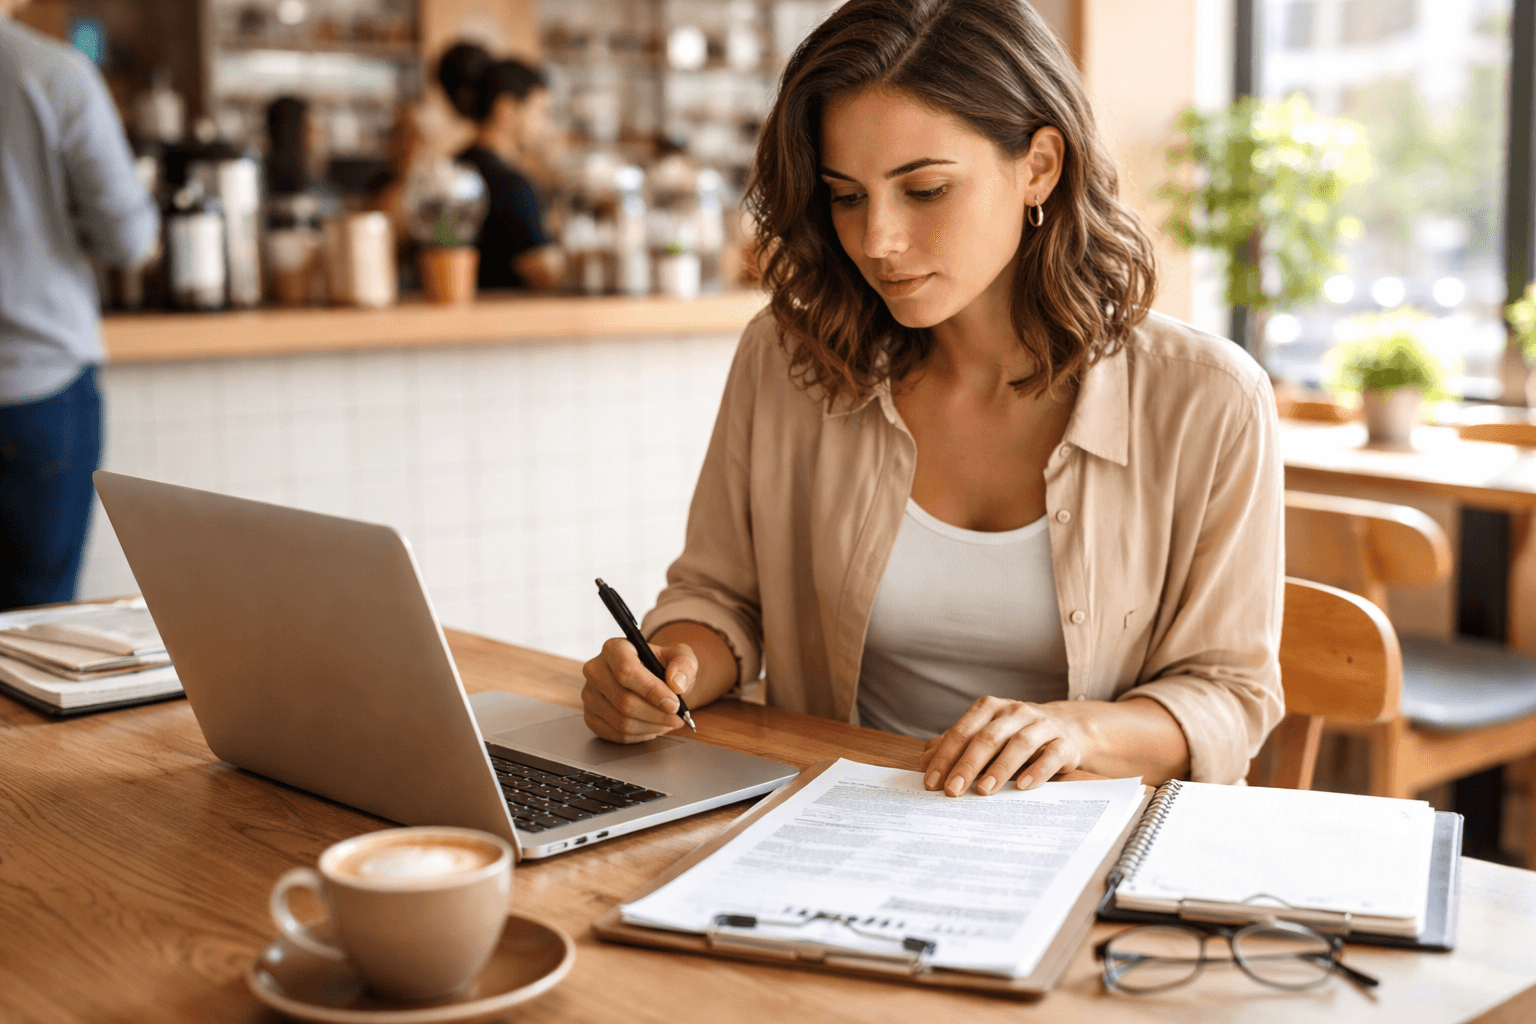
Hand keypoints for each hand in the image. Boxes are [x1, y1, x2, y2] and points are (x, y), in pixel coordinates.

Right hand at [580, 637, 695, 742]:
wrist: (651, 680)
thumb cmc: (663, 667)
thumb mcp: (680, 657)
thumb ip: (684, 664)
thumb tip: (676, 683)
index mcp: (614, 649)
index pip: (626, 671)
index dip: (652, 690)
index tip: (674, 704)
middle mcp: (595, 670)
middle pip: (624, 701)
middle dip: (657, 714)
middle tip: (678, 717)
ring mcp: (589, 695)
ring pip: (621, 721)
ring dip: (651, 727)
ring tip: (668, 721)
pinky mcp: (590, 716)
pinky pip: (616, 735)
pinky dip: (640, 735)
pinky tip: (652, 726)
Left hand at [918, 697, 1088, 795]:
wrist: (1065, 728)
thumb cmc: (1013, 734)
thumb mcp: (983, 735)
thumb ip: (954, 746)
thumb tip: (924, 761)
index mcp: (989, 708)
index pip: (962, 732)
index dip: (945, 756)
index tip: (932, 781)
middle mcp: (1014, 712)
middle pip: (987, 738)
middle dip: (967, 765)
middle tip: (952, 790)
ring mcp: (1041, 725)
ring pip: (1019, 744)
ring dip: (1000, 769)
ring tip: (984, 791)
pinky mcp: (1064, 742)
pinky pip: (1052, 755)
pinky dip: (1037, 771)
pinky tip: (1023, 786)